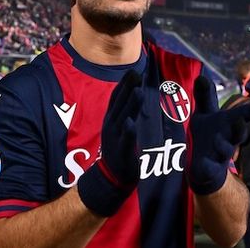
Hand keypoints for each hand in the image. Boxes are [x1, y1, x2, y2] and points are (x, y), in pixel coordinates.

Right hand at [77, 70, 142, 216]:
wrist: (111, 178)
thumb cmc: (119, 149)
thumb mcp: (119, 127)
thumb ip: (124, 112)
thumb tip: (133, 92)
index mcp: (111, 119)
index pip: (116, 98)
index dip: (123, 84)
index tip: (132, 71)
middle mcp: (111, 126)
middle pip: (119, 104)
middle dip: (128, 89)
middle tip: (136, 74)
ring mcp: (115, 139)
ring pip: (123, 119)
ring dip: (130, 106)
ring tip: (138, 92)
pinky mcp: (121, 152)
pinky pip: (125, 141)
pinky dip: (128, 132)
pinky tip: (131, 124)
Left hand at [187, 76, 249, 194]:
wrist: (204, 166)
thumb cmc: (208, 134)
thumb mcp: (205, 114)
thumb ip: (205, 97)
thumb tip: (201, 76)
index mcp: (228, 124)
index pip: (241, 115)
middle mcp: (228, 139)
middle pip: (237, 134)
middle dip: (239, 129)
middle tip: (239, 121)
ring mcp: (219, 155)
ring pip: (225, 150)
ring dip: (222, 145)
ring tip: (217, 141)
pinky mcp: (209, 169)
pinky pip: (210, 168)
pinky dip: (209, 166)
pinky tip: (205, 164)